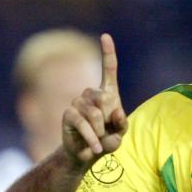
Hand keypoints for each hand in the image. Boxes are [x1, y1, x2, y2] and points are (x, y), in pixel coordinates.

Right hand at [62, 33, 128, 166]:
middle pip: (103, 98)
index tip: (105, 36)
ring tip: (99, 141)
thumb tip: (116, 110)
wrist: (88, 155)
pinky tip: (95, 148)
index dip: (108, 52)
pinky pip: (83, 123)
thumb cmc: (106, 140)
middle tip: (106, 134)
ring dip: (100, 132)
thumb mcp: (120, 134)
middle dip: (108, 120)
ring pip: (94, 114)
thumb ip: (122, 124)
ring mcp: (77, 102)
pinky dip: (92, 138)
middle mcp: (91, 94)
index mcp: (107, 93)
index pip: (108, 69)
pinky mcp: (68, 114)